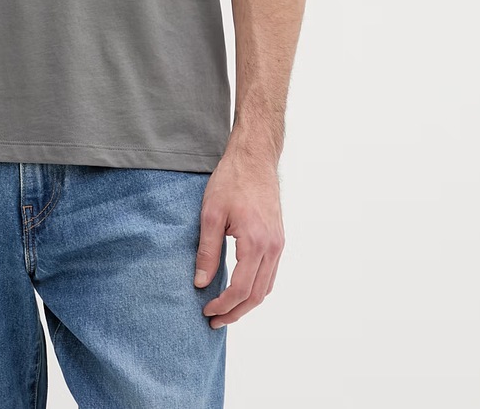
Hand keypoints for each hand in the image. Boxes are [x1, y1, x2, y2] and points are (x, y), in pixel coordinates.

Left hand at [193, 143, 284, 326]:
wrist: (254, 158)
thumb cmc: (232, 180)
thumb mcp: (211, 214)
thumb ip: (207, 251)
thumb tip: (201, 282)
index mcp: (256, 243)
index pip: (241, 289)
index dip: (223, 305)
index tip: (206, 310)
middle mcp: (272, 248)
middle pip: (257, 295)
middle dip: (235, 312)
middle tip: (214, 320)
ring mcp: (278, 244)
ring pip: (266, 287)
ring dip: (247, 303)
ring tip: (226, 310)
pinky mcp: (278, 238)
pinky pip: (270, 273)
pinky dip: (256, 288)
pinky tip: (241, 288)